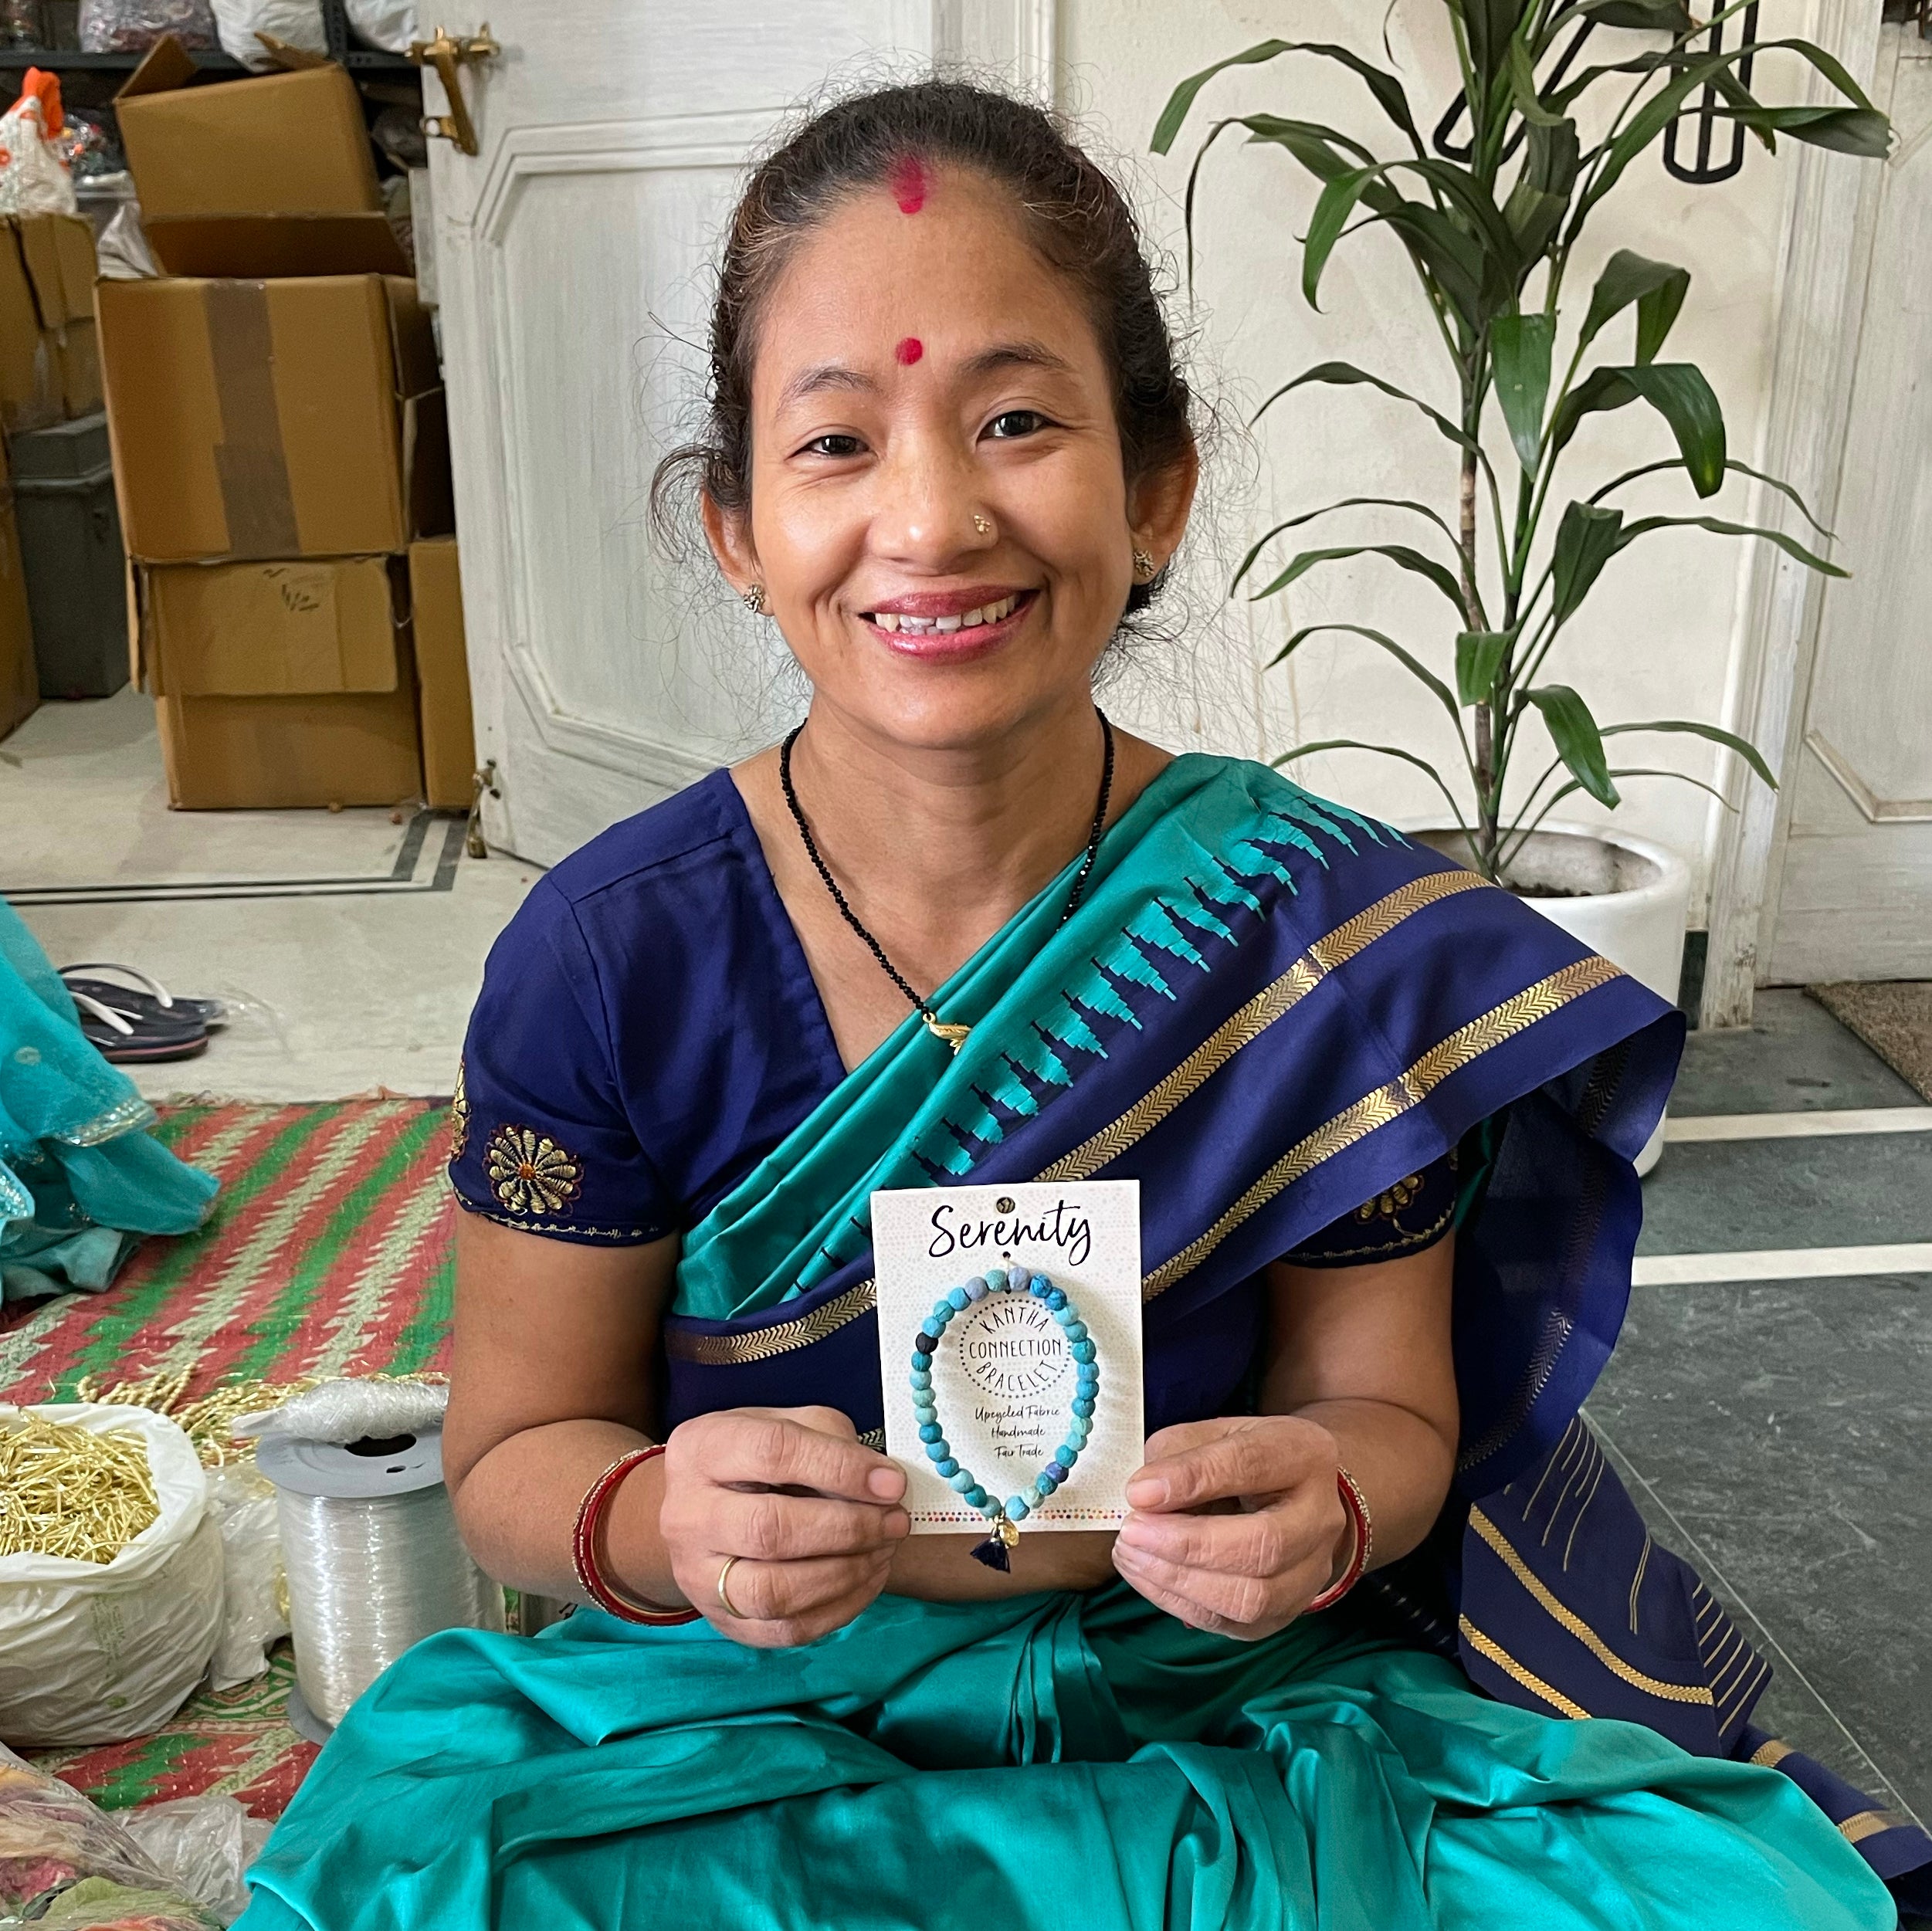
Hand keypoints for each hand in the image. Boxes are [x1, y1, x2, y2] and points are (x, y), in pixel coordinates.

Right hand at [660, 1405, 909, 1646]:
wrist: (702, 1508)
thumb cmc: (754, 1460)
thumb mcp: (786, 1423)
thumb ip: (830, 1440)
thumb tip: (881, 1484)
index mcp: (703, 1448)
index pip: (774, 1453)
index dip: (841, 1469)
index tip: (891, 1482)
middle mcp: (688, 1515)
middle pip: (770, 1530)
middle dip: (848, 1528)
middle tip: (894, 1520)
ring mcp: (697, 1576)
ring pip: (774, 1592)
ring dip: (846, 1573)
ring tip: (883, 1550)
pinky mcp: (722, 1620)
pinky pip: (786, 1631)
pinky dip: (839, 1608)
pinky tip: (867, 1578)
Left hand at [1110, 1415, 1348, 1640]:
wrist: (1288, 1497)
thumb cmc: (1242, 1460)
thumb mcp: (1213, 1434)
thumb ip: (1178, 1453)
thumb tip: (1142, 1494)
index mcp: (1304, 1454)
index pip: (1252, 1465)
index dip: (1192, 1479)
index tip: (1138, 1491)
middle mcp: (1320, 1517)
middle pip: (1264, 1545)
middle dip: (1186, 1544)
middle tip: (1131, 1531)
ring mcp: (1310, 1572)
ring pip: (1253, 1597)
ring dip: (1179, 1580)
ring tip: (1130, 1554)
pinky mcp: (1285, 1612)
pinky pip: (1233, 1624)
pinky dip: (1179, 1602)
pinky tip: (1145, 1575)